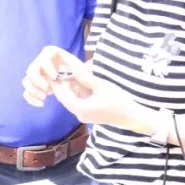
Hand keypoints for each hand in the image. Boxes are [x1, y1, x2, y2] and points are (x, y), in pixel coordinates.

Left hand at [22, 47, 136, 128]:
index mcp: (81, 108)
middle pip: (65, 99)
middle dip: (61, 86)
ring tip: (66, 76)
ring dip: (68, 90)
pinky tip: (76, 85)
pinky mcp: (88, 116)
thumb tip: (72, 68)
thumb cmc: (119, 100)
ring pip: (70, 101)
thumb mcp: (102, 86)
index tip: (53, 72)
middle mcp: (79, 114)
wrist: (131, 116)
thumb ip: (85, 78)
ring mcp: (84, 116)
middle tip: (58, 72)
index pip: (63, 96)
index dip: (57, 83)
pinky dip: (74, 95)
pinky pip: (76, 104)